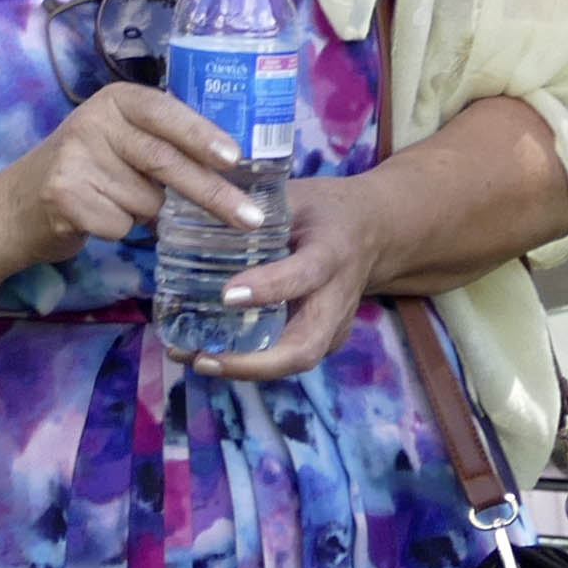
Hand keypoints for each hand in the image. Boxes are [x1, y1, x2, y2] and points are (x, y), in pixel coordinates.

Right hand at [0, 83, 257, 277]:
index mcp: (116, 100)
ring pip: (148, 201)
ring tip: (114, 202)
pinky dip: (120, 231)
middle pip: (165, 161)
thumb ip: (163, 143)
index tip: (236, 159)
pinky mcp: (63, 197)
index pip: (167, 113)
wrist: (12, 207)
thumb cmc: (85, 172)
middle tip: (248, 218)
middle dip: (212, 193)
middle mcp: (93, 121)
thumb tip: (234, 166)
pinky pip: (122, 225)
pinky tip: (94, 219)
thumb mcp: (120, 141)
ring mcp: (74, 158)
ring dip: (147, 215)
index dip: (202, 136)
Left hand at [186, 163, 395, 379]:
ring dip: (244, 369)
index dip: (268, 289)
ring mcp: (334, 327)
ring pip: (294, 361)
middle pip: (304, 348)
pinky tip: (210, 356)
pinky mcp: (325, 341)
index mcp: (331, 254)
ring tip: (195, 359)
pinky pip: (288, 359)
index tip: (227, 295)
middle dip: (253, 363)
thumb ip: (255, 208)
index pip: (304, 276)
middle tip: (203, 358)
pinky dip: (250, 364)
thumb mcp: (296, 197)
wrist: (372, 233)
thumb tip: (198, 209)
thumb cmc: (324, 211)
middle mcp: (337, 300)